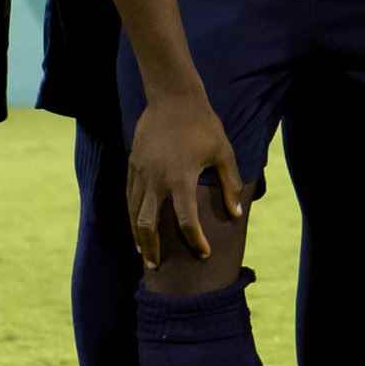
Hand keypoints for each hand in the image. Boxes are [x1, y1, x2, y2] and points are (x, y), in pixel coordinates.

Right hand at [124, 89, 247, 266]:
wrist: (173, 97)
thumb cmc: (203, 125)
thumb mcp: (223, 153)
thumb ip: (229, 185)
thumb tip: (235, 214)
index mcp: (181, 178)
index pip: (186, 220)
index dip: (196, 240)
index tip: (204, 253)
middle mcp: (157, 179)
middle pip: (147, 224)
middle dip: (151, 248)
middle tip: (156, 267)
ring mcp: (141, 172)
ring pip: (133, 212)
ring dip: (138, 236)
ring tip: (144, 254)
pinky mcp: (132, 164)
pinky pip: (129, 196)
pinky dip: (131, 215)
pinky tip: (136, 226)